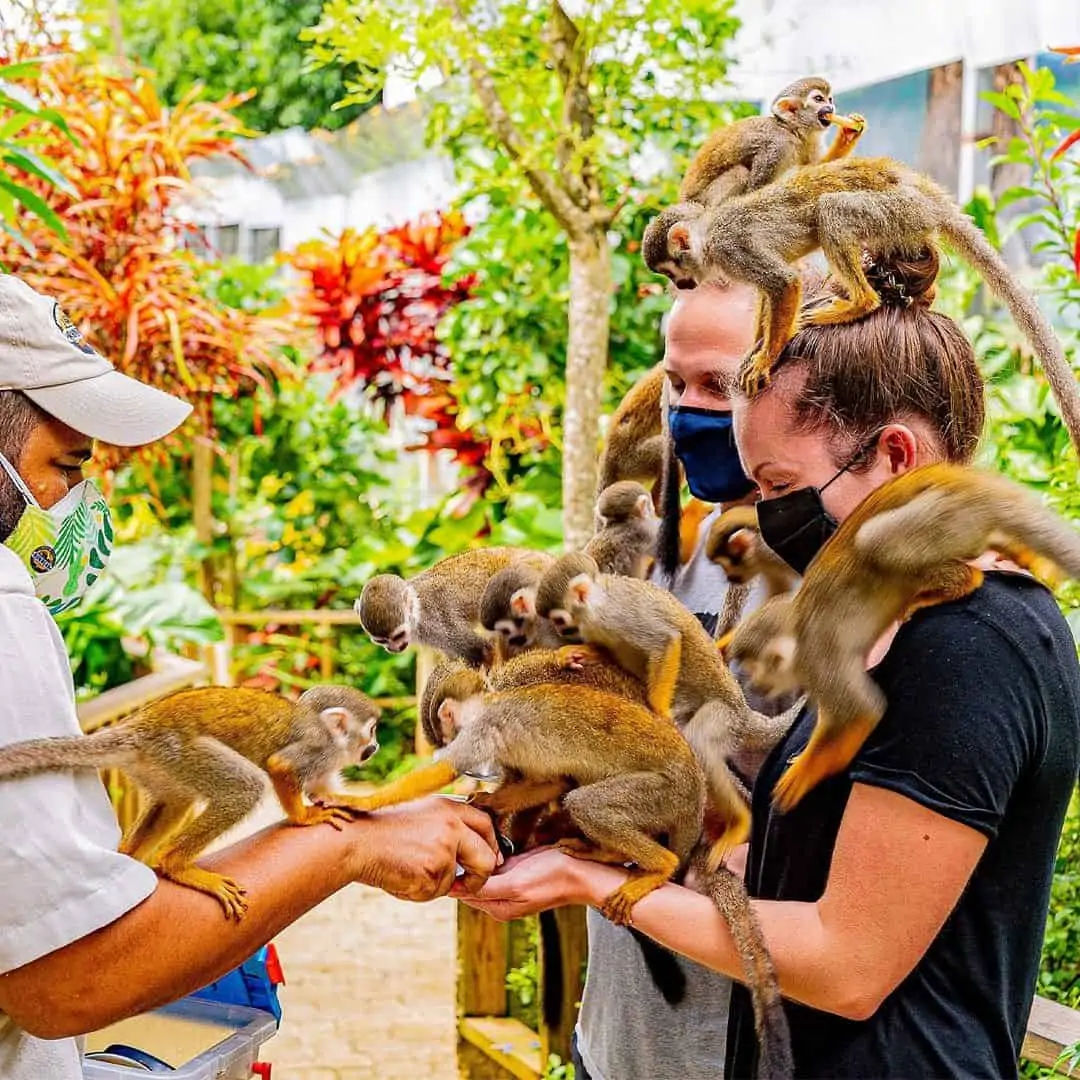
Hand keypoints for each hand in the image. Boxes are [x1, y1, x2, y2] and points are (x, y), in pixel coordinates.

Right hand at [351, 797, 500, 901]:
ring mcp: (443, 848)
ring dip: (438, 884)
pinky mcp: (432, 871)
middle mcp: (451, 825)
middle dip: (480, 876)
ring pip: (456, 879)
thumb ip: (448, 825)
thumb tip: (476, 848)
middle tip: (467, 884)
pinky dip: (420, 892)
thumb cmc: (384, 830)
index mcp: (449, 807)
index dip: (491, 846)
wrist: (356, 842)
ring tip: (410, 870)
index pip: (486, 825)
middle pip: (486, 857)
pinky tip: (402, 876)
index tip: (489, 859)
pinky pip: (436, 892)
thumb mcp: (421, 814)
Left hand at [450, 846, 625, 920]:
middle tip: (461, 838)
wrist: (582, 870)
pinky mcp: (518, 869)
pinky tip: (491, 837)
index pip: (462, 891)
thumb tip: (453, 889)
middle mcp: (500, 898)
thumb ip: (485, 888)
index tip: (451, 850)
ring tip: (474, 835)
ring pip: (482, 867)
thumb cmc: (552, 878)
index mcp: (496, 908)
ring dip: (477, 852)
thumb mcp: (515, 884)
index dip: (456, 872)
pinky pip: (495, 860)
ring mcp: (509, 883)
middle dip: (465, 860)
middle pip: (471, 878)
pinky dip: (490, 849)